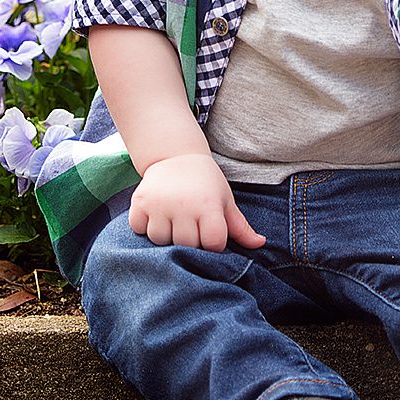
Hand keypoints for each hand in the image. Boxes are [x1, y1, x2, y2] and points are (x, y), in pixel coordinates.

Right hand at [130, 152, 266, 251]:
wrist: (175, 155)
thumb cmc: (205, 182)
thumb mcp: (225, 200)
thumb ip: (240, 226)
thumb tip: (261, 244)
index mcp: (207, 205)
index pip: (212, 243)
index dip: (213, 242)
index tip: (210, 231)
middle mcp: (182, 204)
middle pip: (186, 245)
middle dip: (190, 240)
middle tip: (190, 223)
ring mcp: (158, 204)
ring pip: (160, 240)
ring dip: (166, 235)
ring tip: (173, 218)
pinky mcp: (138, 202)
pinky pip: (139, 229)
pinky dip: (145, 226)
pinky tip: (156, 214)